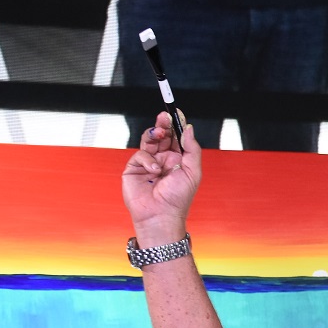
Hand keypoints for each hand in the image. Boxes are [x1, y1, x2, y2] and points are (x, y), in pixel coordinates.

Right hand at [122, 110, 199, 246]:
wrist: (160, 215)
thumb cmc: (178, 198)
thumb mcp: (192, 171)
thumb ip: (191, 149)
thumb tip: (188, 128)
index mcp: (178, 160)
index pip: (177, 138)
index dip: (176, 125)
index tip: (175, 112)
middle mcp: (163, 159)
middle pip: (162, 135)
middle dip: (163, 124)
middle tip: (164, 116)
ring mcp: (148, 163)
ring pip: (149, 140)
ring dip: (154, 133)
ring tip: (159, 133)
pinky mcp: (134, 168)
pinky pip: (140, 155)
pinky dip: (148, 160)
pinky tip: (154, 171)